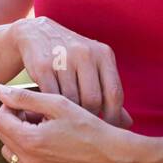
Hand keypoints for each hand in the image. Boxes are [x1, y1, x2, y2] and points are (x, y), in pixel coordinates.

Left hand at [0, 83, 138, 162]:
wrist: (109, 154)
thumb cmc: (86, 124)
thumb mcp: (57, 104)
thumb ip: (25, 97)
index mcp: (30, 141)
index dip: (9, 106)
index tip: (27, 103)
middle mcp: (29, 162)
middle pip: (2, 134)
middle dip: (15, 121)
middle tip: (38, 114)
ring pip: (9, 151)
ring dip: (19, 137)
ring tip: (42, 128)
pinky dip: (26, 154)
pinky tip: (46, 144)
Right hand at [9, 17, 132, 126]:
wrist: (35, 33)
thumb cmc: (71, 57)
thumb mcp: (93, 67)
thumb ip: (108, 92)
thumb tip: (127, 123)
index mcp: (103, 54)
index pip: (114, 94)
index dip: (113, 117)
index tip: (106, 130)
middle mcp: (86, 53)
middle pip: (93, 100)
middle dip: (88, 117)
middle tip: (82, 126)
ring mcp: (64, 58)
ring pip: (72, 101)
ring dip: (68, 114)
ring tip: (65, 121)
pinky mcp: (43, 65)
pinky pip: (52, 96)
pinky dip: (51, 108)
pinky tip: (50, 112)